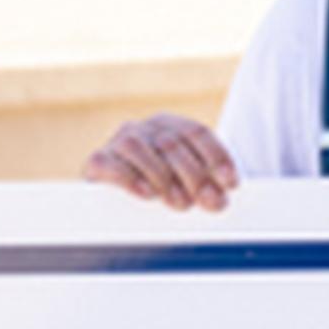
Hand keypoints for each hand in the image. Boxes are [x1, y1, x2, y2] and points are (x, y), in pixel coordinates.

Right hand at [85, 113, 238, 211]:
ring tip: (178, 203)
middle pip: (171, 143)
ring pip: (138, 148)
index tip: (231, 183)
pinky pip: (110, 164)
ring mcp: (118, 142)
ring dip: (163, 178)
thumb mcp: (184, 183)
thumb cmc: (155, 186)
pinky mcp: (98, 161)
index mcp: (169, 126)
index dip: (217, 156)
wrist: (110, 192)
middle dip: (194, 175)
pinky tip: (147, 194)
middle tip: (207, 202)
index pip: (196, 132)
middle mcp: (144, 128)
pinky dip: (130, 179)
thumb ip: (203, 187)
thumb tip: (218, 200)